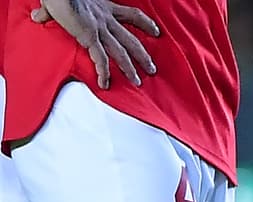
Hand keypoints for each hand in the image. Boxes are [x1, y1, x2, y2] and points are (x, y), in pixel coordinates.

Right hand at [33, 0, 159, 88]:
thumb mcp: (61, 2)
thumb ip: (51, 12)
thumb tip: (39, 16)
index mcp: (104, 8)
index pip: (132, 15)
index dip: (146, 23)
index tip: (156, 31)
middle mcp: (106, 20)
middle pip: (131, 40)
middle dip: (143, 55)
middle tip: (152, 69)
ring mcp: (100, 30)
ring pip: (121, 53)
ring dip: (130, 68)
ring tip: (138, 82)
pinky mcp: (90, 38)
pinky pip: (101, 59)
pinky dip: (104, 73)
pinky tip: (105, 84)